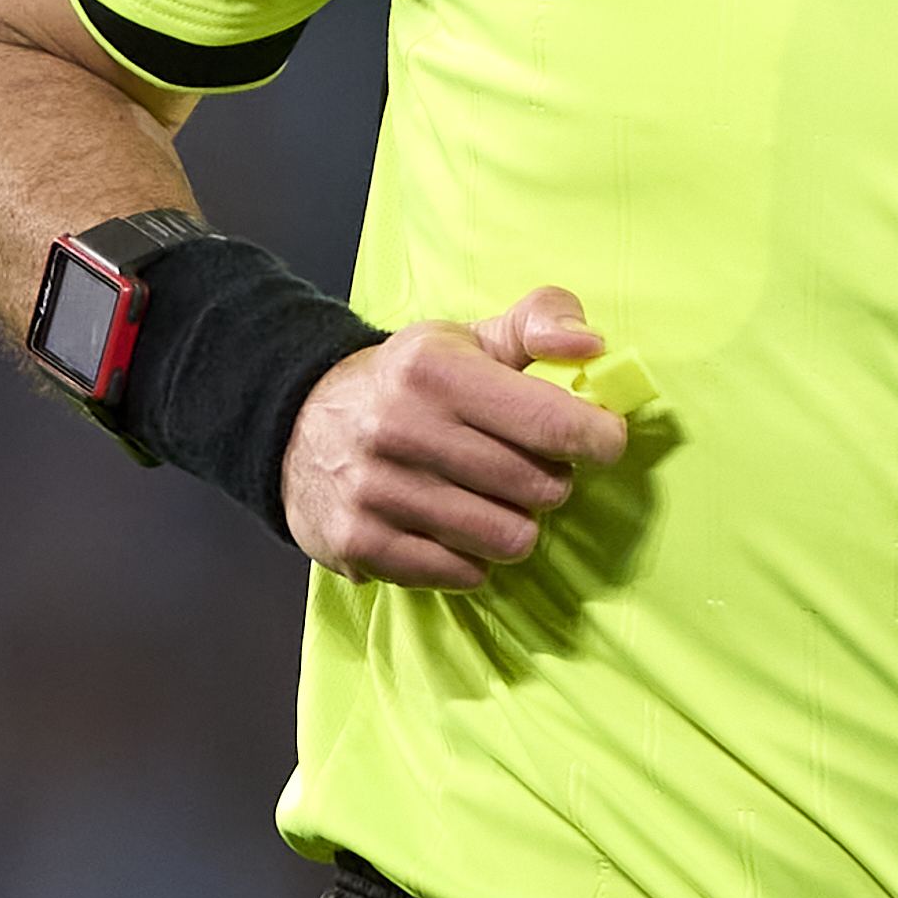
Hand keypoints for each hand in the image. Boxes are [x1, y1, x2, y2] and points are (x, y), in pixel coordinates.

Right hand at [282, 287, 630, 588]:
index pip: (552, 424)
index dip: (598, 439)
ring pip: (508, 540)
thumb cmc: (407, 381)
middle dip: (551, 481)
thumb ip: (540, 323)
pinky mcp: (360, 544)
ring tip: (491, 499)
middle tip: (529, 467)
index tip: (601, 440)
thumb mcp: (468, 337)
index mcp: (436, 372)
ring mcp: (377, 493)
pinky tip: (452, 528)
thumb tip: (593, 347)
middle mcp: (402, 430)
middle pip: (539, 489)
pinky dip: (471, 558)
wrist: (295, 422)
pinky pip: (463, 575)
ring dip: (514, 524)